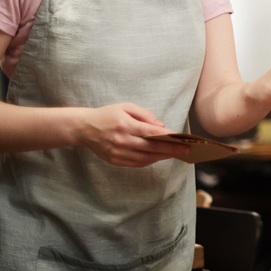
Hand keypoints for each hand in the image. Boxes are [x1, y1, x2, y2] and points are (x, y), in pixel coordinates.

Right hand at [74, 103, 190, 167]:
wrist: (84, 128)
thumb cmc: (107, 115)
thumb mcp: (126, 107)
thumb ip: (145, 114)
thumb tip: (161, 127)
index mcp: (125, 125)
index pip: (152, 133)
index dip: (169, 138)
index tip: (183, 140)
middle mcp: (121, 140)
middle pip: (151, 148)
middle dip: (171, 150)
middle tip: (186, 150)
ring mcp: (117, 152)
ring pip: (145, 158)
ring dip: (162, 157)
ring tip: (175, 153)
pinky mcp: (115, 160)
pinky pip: (137, 163)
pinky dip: (150, 161)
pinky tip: (159, 156)